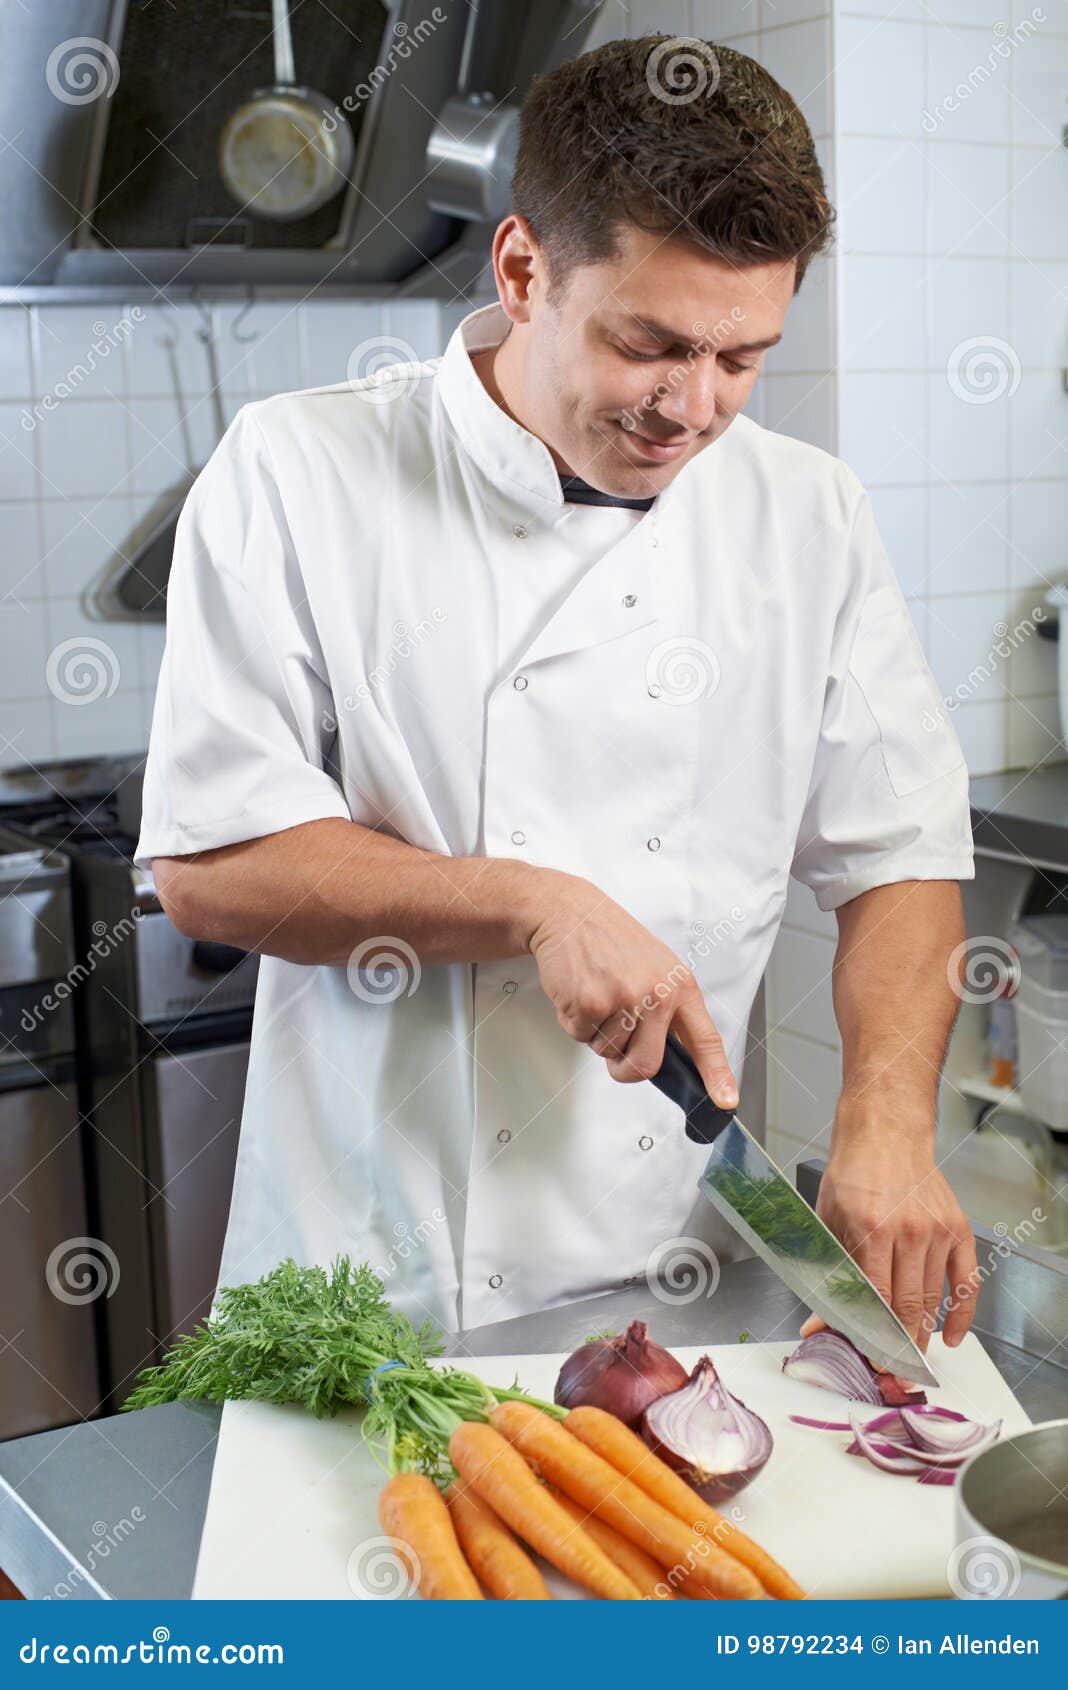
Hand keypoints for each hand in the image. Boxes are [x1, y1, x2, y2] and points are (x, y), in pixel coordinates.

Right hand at [520, 869, 738, 1107]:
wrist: (572, 914)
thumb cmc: (613, 942)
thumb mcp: (657, 968)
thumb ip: (667, 1010)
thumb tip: (667, 1056)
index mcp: (680, 987)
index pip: (705, 1039)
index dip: (717, 1075)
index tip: (725, 1101)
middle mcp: (657, 994)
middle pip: (646, 1066)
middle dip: (625, 1068)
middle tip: (615, 1047)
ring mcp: (624, 999)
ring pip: (608, 1053)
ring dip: (596, 1034)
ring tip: (597, 995)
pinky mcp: (590, 1002)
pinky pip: (580, 1037)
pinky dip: (574, 1021)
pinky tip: (579, 990)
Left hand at [799, 1104, 977, 1357]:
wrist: (886, 1134)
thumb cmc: (851, 1176)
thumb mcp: (827, 1222)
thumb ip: (827, 1274)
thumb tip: (818, 1324)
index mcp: (870, 1230)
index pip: (874, 1300)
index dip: (871, 1336)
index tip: (867, 1359)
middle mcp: (908, 1232)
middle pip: (906, 1308)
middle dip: (897, 1345)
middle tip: (889, 1368)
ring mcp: (937, 1231)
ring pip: (931, 1300)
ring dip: (922, 1335)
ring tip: (910, 1357)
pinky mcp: (958, 1229)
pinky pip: (966, 1282)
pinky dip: (960, 1315)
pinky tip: (949, 1337)